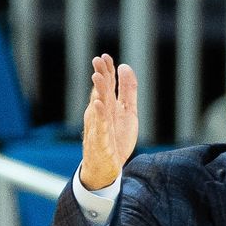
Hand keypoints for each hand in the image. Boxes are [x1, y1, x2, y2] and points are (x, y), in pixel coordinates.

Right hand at [80, 54, 137, 190]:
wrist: (107, 169)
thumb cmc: (116, 139)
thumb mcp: (128, 112)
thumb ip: (128, 91)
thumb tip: (125, 66)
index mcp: (106, 106)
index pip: (106, 85)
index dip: (107, 71)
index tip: (106, 56)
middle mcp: (100, 115)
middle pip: (101, 92)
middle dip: (100, 76)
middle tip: (98, 60)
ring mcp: (99, 128)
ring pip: (98, 107)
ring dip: (97, 92)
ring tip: (97, 76)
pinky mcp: (101, 143)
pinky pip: (100, 128)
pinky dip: (99, 116)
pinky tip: (98, 104)